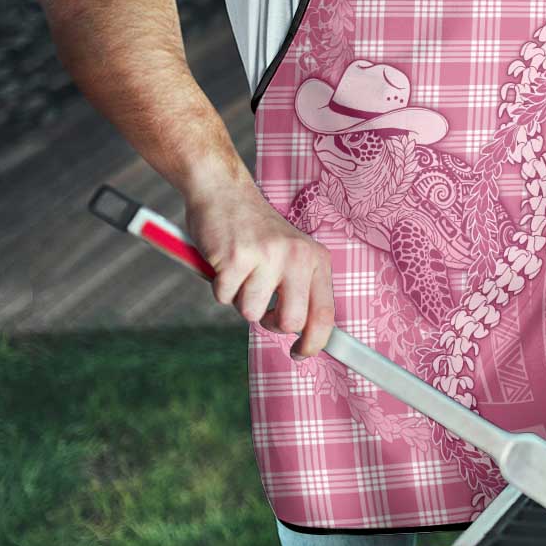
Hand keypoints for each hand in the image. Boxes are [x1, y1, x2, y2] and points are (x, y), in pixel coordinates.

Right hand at [185, 180, 334, 359]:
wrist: (224, 192)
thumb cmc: (256, 232)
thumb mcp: (292, 255)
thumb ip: (301, 289)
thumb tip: (306, 335)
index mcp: (316, 259)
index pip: (325, 313)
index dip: (314, 343)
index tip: (301, 353)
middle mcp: (297, 257)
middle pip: (291, 322)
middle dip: (271, 324)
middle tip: (261, 305)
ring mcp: (267, 256)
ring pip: (251, 313)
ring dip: (240, 299)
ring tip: (241, 272)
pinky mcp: (236, 257)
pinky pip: (224, 297)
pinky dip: (219, 287)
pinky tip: (224, 263)